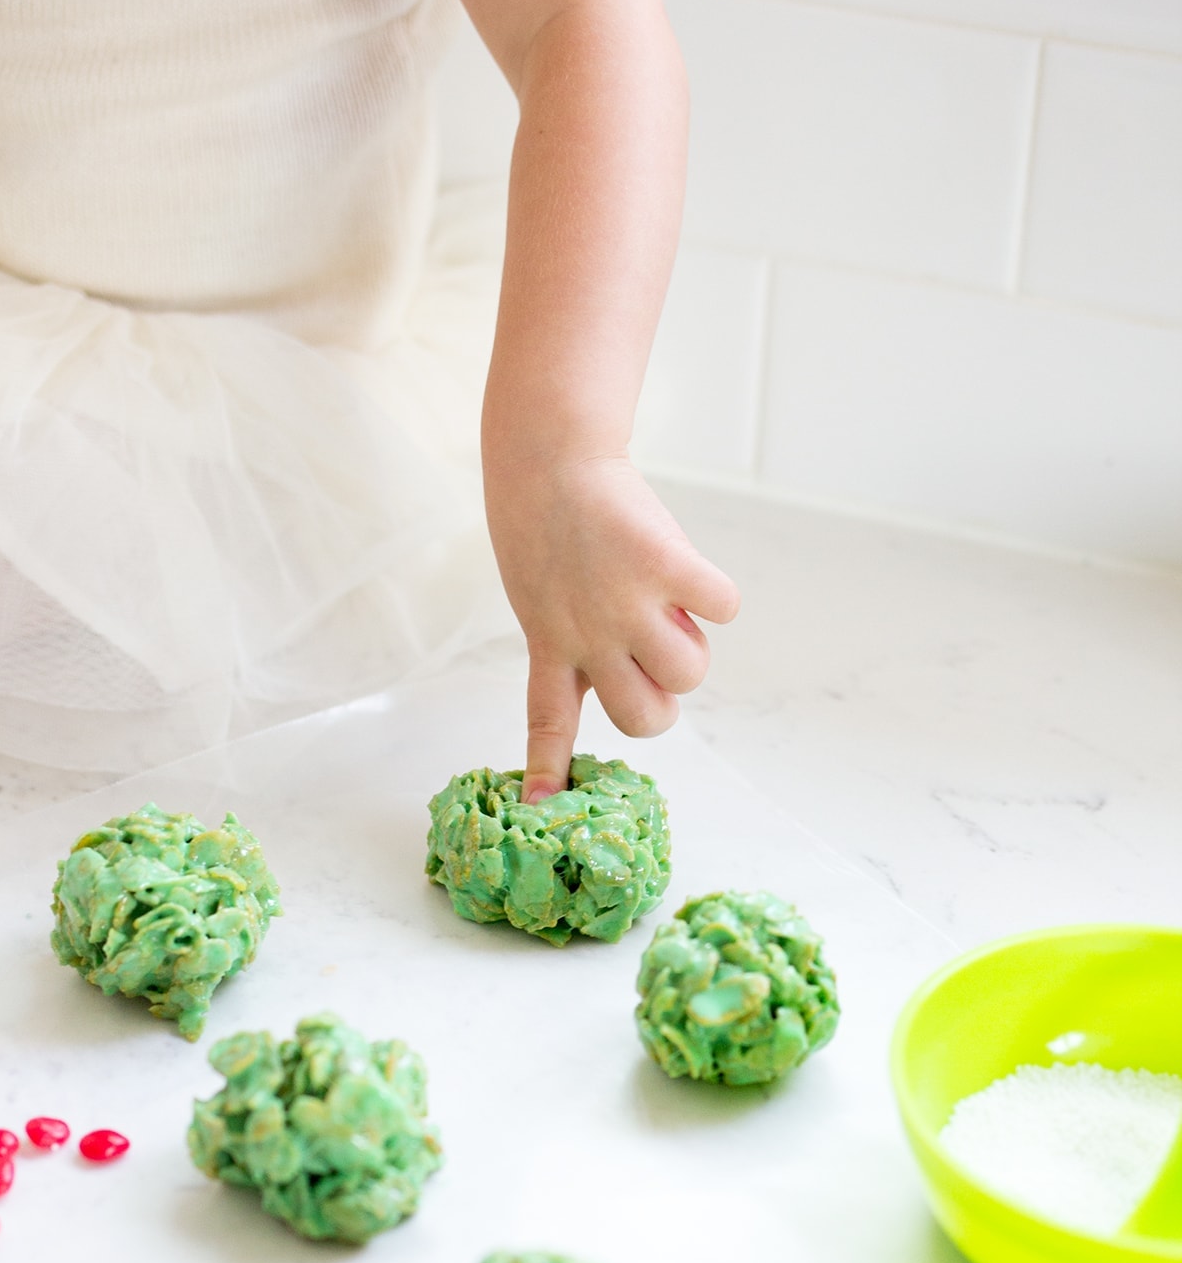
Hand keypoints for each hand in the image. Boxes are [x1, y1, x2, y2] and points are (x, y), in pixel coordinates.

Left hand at [484, 452, 740, 801]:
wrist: (550, 454)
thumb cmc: (548, 524)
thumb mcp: (540, 597)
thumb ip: (573, 643)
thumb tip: (631, 679)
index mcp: (550, 645)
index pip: (547, 722)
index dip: (548, 768)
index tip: (542, 808)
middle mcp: (587, 636)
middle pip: (647, 720)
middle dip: (664, 699)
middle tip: (654, 654)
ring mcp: (627, 604)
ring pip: (689, 672)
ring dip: (694, 644)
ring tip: (670, 605)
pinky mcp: (666, 564)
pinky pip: (722, 608)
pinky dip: (717, 594)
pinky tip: (689, 572)